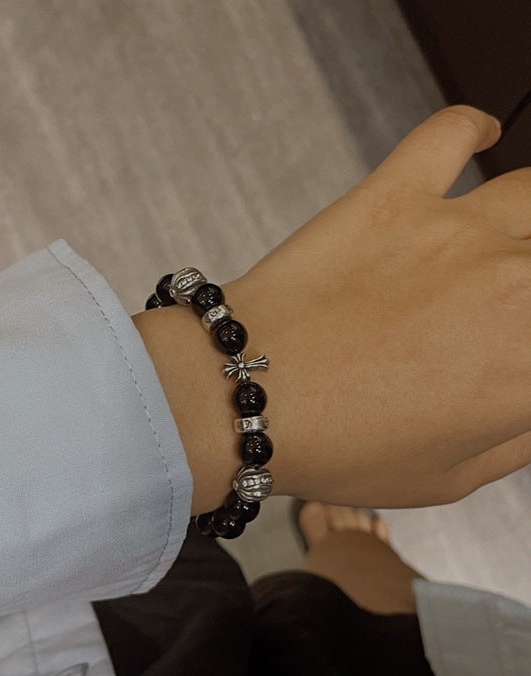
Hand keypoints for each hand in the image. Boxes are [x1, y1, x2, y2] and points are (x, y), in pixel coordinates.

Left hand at [224, 104, 530, 507]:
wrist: (244, 398)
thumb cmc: (334, 447)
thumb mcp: (446, 477)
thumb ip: (517, 437)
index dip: (528, 348)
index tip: (512, 351)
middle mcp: (517, 288)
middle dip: (529, 288)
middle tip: (499, 304)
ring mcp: (456, 232)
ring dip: (525, 221)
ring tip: (504, 240)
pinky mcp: (395, 196)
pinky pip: (450, 134)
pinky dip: (472, 127)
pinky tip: (483, 135)